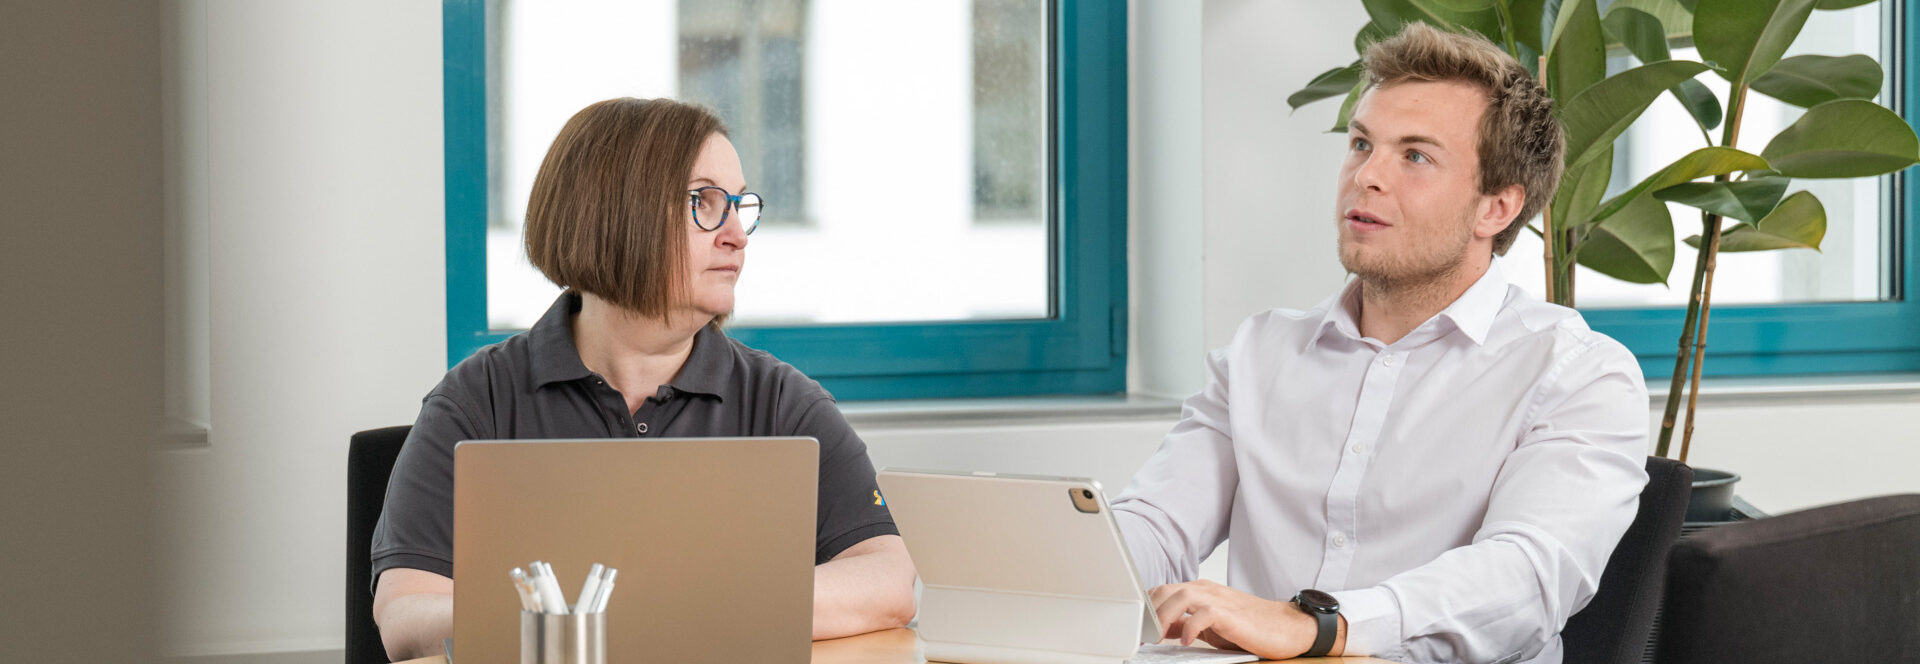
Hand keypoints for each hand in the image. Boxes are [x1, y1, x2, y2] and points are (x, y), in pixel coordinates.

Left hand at [1147, 580, 1342, 659]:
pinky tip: (1187, 641)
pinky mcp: (1230, 613)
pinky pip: (1204, 613)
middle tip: (1141, 634)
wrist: (1287, 627)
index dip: (1145, 606)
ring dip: (1163, 616)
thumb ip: (1186, 623)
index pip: (1163, 590)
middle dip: (1149, 610)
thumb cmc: (1251, 626)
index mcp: (1200, 591)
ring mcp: (1219, 599)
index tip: (1135, 626)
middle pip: (1166, 590)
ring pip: (1181, 597)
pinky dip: (1191, 626)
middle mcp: (1206, 590)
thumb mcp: (1211, 625)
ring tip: (1157, 636)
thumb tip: (1162, 628)